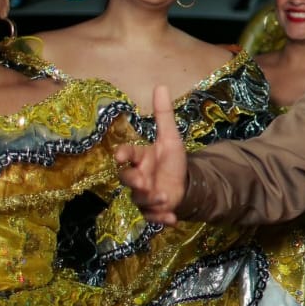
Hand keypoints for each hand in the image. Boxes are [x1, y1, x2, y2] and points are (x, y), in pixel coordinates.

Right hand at [114, 85, 187, 225]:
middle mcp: (137, 176)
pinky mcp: (152, 210)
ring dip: (151, 200)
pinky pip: (152, 217)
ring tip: (166, 198)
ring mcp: (143, 195)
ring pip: (140, 199)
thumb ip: (164, 115)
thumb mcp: (171, 138)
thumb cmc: (172, 161)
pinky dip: (161, 219)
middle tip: (145, 182)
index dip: (123, 154)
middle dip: (134, 181)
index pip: (127, 153)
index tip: (120, 156)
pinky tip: (172, 219)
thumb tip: (161, 86)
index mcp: (140, 158)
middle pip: (127, 179)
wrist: (184, 184)